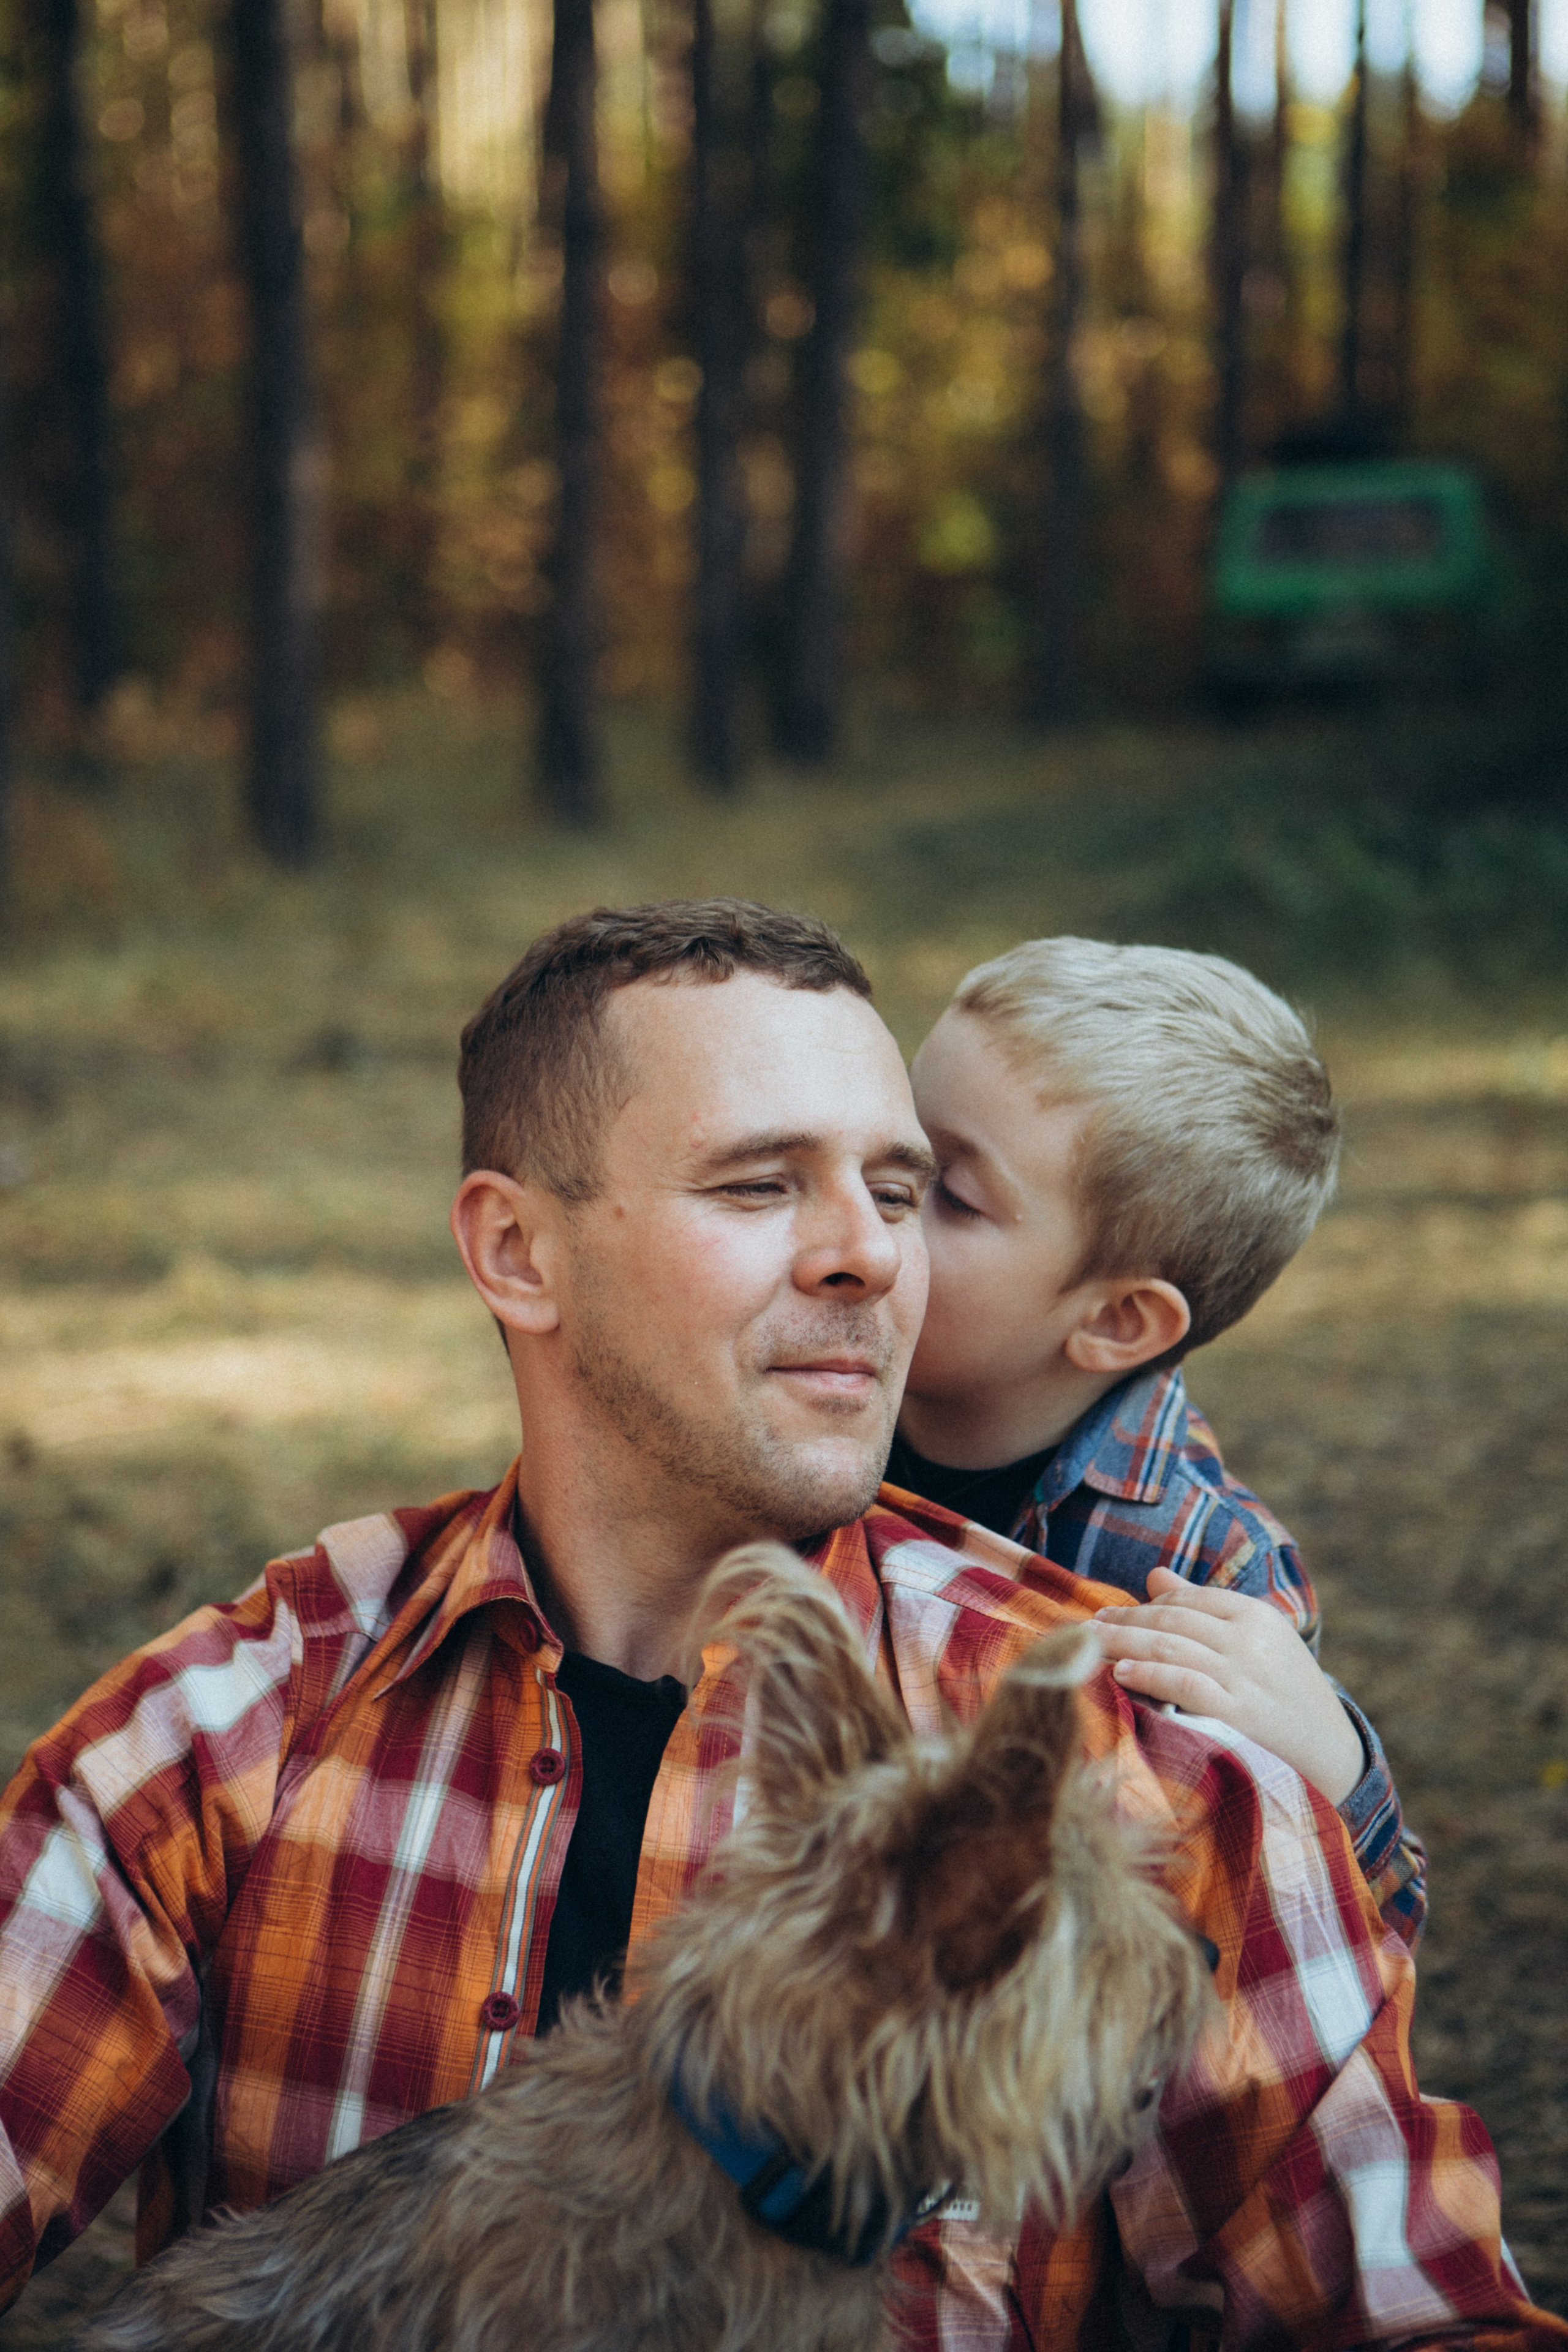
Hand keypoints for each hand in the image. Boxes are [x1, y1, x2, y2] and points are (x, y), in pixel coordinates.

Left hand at [1093, 1567, 1366, 1806]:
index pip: (1187, 1600)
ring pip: (1170, 1647)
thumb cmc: (1285, 1694)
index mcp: (1256, 1615)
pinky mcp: (1239, 1713)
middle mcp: (1250, 1639)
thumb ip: (1204, 1608)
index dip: (1144, 1606)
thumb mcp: (1255, 1643)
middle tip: (1088, 1626)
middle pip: (1171, 1621)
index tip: (1110, 1613)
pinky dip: (1149, 1676)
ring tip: (1091, 1645)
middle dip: (1124, 1622)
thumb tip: (1154, 1575)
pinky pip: (1184, 1685)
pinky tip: (1121, 1674)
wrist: (1334, 1754)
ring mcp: (1245, 1676)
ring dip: (1124, 1644)